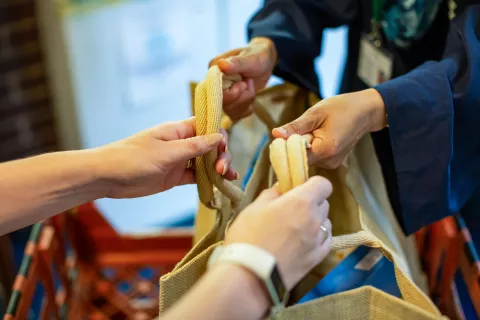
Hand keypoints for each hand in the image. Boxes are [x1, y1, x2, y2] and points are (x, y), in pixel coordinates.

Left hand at [93, 117, 237, 197]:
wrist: (107, 177)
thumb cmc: (132, 159)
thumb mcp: (166, 152)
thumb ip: (194, 147)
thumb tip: (219, 137)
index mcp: (178, 130)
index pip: (207, 126)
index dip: (219, 136)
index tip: (222, 150)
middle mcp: (181, 143)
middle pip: (210, 145)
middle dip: (221, 155)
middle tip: (222, 170)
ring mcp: (179, 160)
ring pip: (206, 161)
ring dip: (219, 168)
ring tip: (229, 178)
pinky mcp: (175, 176)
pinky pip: (197, 176)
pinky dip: (209, 180)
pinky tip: (220, 184)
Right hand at [209, 37, 276, 120]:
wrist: (265, 62)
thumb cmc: (258, 56)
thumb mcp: (251, 58)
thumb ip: (237, 63)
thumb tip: (221, 64)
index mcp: (214, 70)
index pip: (214, 91)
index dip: (231, 93)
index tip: (244, 84)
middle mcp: (214, 85)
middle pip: (222, 104)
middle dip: (241, 98)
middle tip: (249, 83)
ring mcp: (222, 95)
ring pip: (230, 111)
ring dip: (246, 102)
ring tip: (251, 86)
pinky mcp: (230, 103)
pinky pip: (236, 115)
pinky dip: (247, 108)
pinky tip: (251, 95)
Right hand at [225, 176, 332, 289]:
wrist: (250, 276)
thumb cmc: (248, 236)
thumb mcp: (254, 208)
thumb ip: (272, 194)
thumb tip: (281, 188)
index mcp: (301, 201)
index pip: (323, 184)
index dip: (313, 184)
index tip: (299, 189)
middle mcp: (315, 219)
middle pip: (323, 203)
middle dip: (311, 202)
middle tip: (292, 209)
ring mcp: (318, 240)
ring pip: (325, 222)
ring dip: (315, 221)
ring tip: (296, 228)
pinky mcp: (317, 259)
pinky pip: (326, 241)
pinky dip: (319, 237)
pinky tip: (305, 241)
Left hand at [272, 89, 386, 168]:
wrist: (365, 112)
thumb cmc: (342, 108)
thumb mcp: (315, 113)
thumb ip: (295, 127)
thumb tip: (275, 134)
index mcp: (325, 150)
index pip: (295, 157)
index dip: (285, 148)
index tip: (280, 138)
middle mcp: (329, 162)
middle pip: (300, 159)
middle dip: (294, 146)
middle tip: (301, 129)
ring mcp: (332, 164)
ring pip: (306, 158)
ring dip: (303, 146)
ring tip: (314, 130)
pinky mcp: (332, 163)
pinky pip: (314, 157)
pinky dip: (311, 148)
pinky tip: (319, 136)